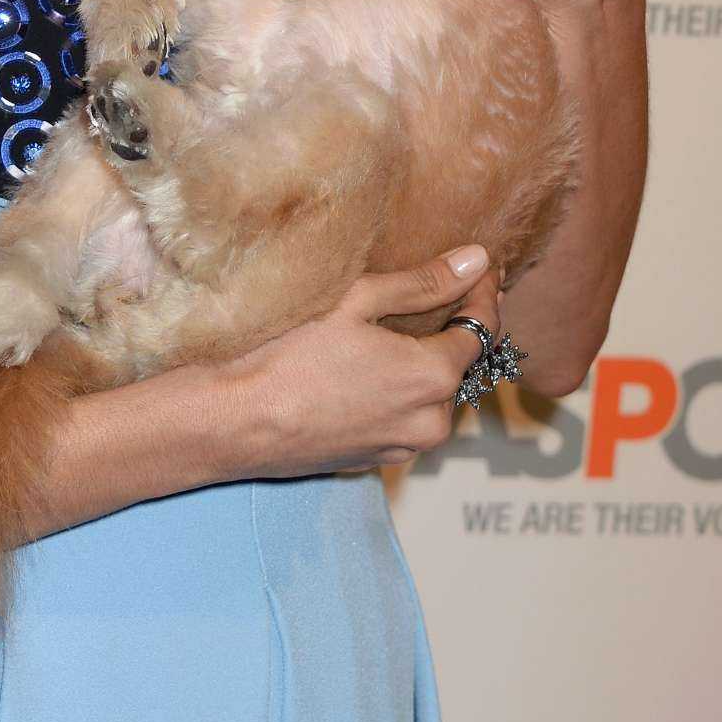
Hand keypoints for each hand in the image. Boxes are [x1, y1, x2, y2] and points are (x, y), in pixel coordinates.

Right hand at [213, 247, 505, 478]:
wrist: (238, 421)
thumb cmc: (291, 355)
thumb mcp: (357, 302)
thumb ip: (423, 283)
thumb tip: (476, 261)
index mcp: (433, 377)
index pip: (481, 329)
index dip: (483, 294)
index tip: (479, 268)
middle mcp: (431, 421)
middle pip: (460, 365)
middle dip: (454, 328)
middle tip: (435, 291)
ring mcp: (404, 447)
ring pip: (433, 395)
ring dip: (425, 363)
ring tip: (397, 330)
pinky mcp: (377, 460)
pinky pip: (405, 419)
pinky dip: (400, 392)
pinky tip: (368, 369)